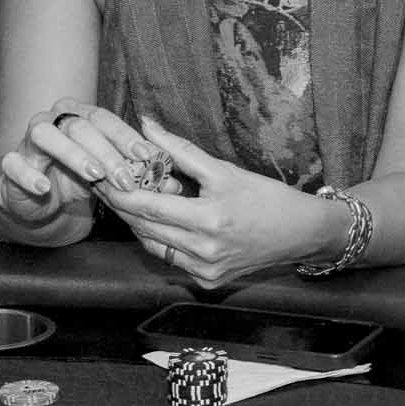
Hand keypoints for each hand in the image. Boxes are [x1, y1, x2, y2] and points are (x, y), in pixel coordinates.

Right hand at [0, 103, 176, 227]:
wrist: (37, 196)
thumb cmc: (78, 178)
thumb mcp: (110, 177)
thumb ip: (139, 177)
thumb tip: (175, 187)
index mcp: (80, 116)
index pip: (105, 119)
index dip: (126, 136)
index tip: (148, 157)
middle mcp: (53, 120)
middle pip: (80, 126)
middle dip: (107, 153)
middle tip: (128, 179)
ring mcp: (29, 140)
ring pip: (46, 135)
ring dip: (72, 154)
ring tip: (94, 176)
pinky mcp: (10, 164)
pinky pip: (13, 163)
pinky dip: (29, 173)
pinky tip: (44, 187)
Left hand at [103, 116, 330, 288]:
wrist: (302, 234)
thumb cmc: (266, 197)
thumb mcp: (223, 170)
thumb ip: (180, 149)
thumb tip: (146, 124)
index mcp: (209, 221)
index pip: (148, 208)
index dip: (120, 192)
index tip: (102, 175)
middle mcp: (205, 252)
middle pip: (145, 228)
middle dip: (121, 205)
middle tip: (104, 183)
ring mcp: (206, 271)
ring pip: (153, 245)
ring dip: (137, 223)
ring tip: (126, 198)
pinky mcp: (208, 282)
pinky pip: (170, 259)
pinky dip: (158, 239)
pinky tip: (155, 220)